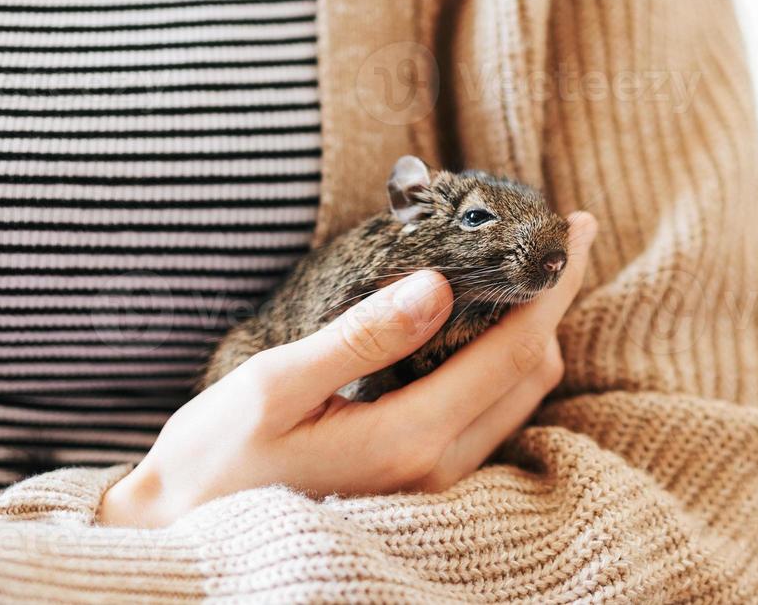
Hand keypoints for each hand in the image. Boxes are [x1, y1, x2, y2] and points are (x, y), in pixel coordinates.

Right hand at [98, 212, 597, 527]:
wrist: (181, 532)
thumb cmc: (215, 458)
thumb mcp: (276, 385)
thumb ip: (363, 336)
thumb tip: (440, 285)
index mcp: (411, 438)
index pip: (517, 346)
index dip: (555, 282)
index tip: (576, 225)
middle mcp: (439, 465)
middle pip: (533, 369)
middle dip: (553, 300)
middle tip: (551, 239)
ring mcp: (436, 480)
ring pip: (519, 394)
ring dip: (534, 329)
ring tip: (523, 272)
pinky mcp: (422, 479)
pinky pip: (492, 412)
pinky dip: (505, 361)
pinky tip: (485, 325)